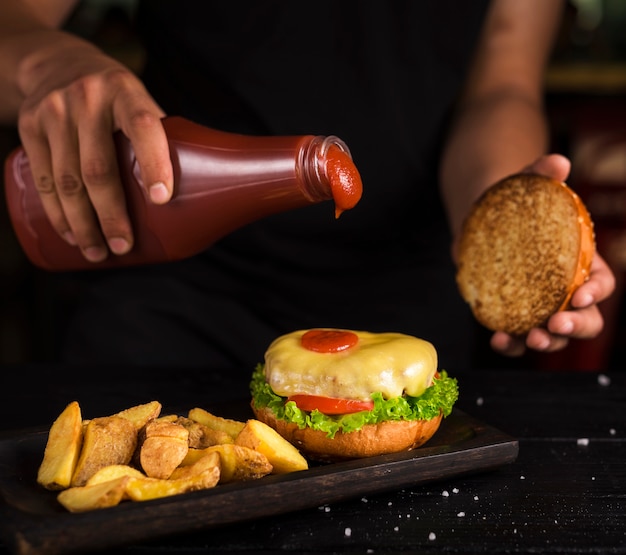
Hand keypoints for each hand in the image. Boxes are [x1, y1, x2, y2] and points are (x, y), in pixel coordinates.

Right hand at [17, 33, 172, 261]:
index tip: (162, 199)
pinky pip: (43, 178)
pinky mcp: (30, 125)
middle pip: (98, 167)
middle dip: (111, 215)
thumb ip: (162, 140)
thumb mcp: (140, 102)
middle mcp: (88, 99)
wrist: (58, 63)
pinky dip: (57, 213)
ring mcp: (55, 111)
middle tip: (123, 247)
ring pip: (67, 180)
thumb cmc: (117, 98)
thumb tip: (200, 194)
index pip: (144, 126)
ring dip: (82, 224)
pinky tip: (70, 234)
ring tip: (97, 251)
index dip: (154, 163)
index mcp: (127, 92)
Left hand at [490, 153, 616, 356]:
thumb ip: (543, 172)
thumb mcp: (527, 183)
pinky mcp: (513, 314)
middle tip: (556, 324)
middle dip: (577, 325)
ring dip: (546, 342)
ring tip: (530, 338)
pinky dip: (511, 344)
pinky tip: (498, 339)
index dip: (597, 292)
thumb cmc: (515, 203)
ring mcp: (539, 307)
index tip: (579, 295)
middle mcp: (565, 290)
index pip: (602, 283)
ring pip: (555, 336)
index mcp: (581, 262)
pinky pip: (517, 337)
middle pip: (587, 317)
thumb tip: (557, 161)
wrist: (482, 219)